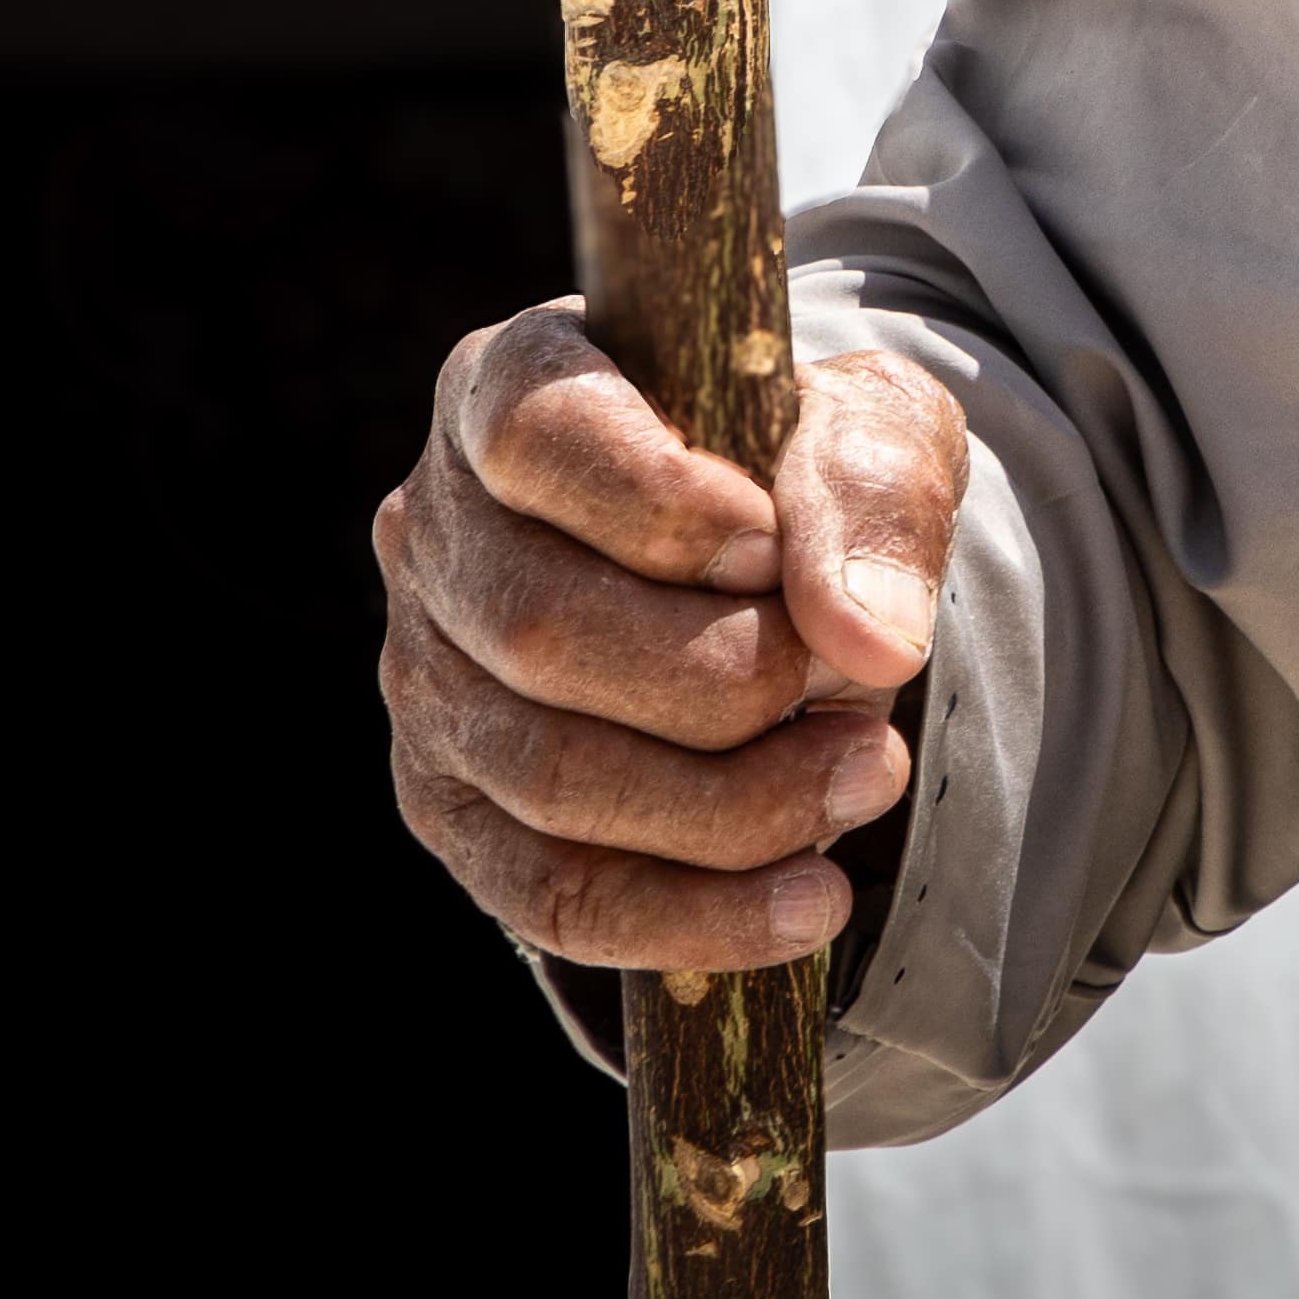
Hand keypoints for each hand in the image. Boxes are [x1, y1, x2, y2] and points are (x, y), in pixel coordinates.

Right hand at [374, 301, 972, 973]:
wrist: (782, 566)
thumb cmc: (806, 467)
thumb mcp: (874, 428)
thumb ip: (873, 498)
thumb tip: (868, 639)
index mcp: (513, 384)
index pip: (540, 438)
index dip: (662, 504)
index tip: (772, 548)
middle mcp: (438, 530)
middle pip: (541, 629)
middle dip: (725, 681)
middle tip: (868, 691)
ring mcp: (424, 676)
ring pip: (548, 776)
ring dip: (731, 805)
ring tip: (866, 776)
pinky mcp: (451, 805)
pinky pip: (549, 895)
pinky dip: (689, 914)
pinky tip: (808, 903)